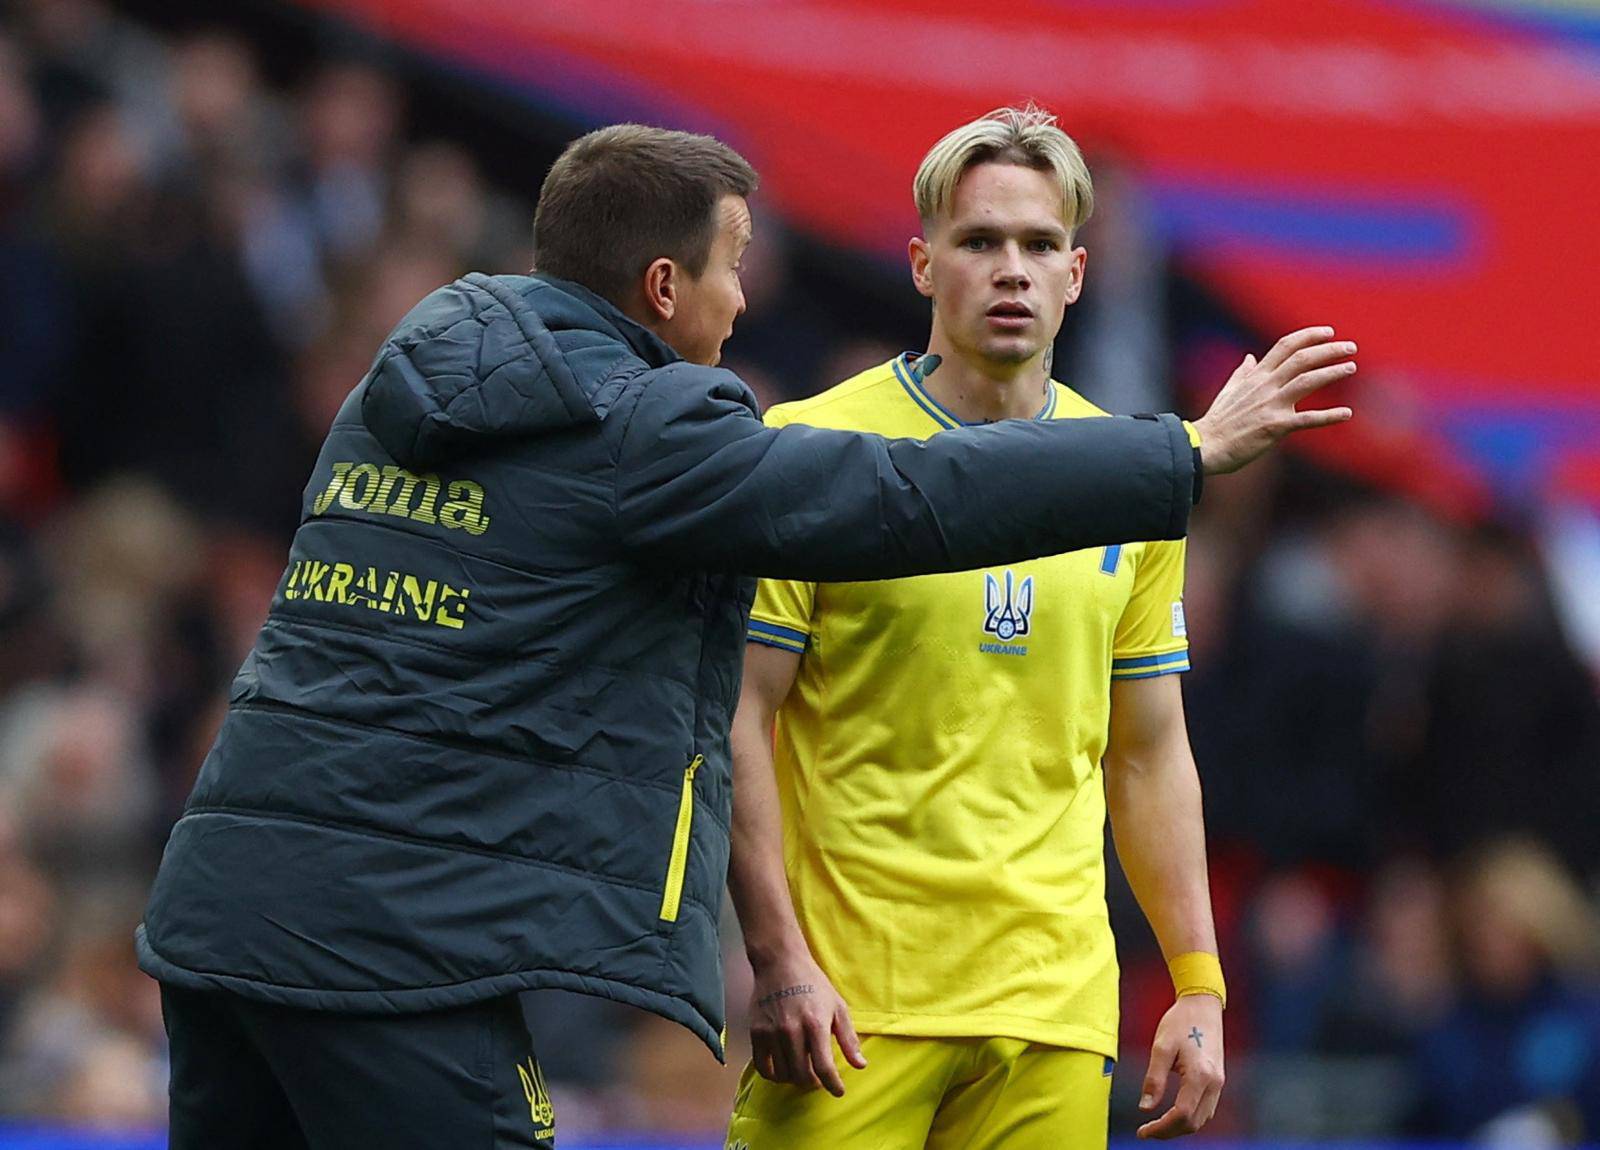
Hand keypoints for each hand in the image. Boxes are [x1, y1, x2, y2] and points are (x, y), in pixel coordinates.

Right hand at [747, 947, 865, 1096]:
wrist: (780, 964)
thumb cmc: (814, 984)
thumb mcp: (838, 1007)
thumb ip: (848, 1038)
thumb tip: (860, 1065)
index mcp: (815, 1024)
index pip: (824, 1067)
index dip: (833, 1085)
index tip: (838, 1091)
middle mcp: (791, 1030)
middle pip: (802, 1075)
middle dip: (814, 1083)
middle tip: (818, 1079)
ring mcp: (771, 1033)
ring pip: (783, 1074)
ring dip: (795, 1079)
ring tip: (802, 1070)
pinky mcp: (756, 1032)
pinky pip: (763, 1067)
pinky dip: (774, 1075)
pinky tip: (783, 1068)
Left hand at [1137, 994, 1224, 1138]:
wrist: (1202, 1004)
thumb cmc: (1180, 1021)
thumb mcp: (1161, 1047)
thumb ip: (1154, 1079)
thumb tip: (1145, 1107)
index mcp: (1200, 1075)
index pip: (1182, 1115)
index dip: (1161, 1128)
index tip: (1143, 1131)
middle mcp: (1214, 1083)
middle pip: (1194, 1123)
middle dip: (1169, 1132)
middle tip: (1146, 1131)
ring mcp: (1219, 1082)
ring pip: (1202, 1119)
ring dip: (1180, 1127)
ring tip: (1157, 1125)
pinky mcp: (1218, 1080)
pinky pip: (1206, 1109)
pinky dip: (1190, 1117)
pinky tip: (1174, 1114)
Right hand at [1192, 327, 1355, 474]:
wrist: (1206, 446)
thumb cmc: (1217, 421)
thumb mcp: (1228, 391)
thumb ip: (1243, 373)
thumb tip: (1250, 357)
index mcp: (1256, 376)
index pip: (1285, 346)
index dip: (1309, 336)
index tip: (1328, 332)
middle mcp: (1265, 386)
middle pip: (1302, 359)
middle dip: (1329, 350)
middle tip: (1351, 347)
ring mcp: (1271, 405)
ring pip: (1307, 381)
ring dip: (1332, 372)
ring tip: (1351, 367)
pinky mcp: (1275, 427)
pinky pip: (1307, 419)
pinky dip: (1329, 416)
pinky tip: (1347, 414)